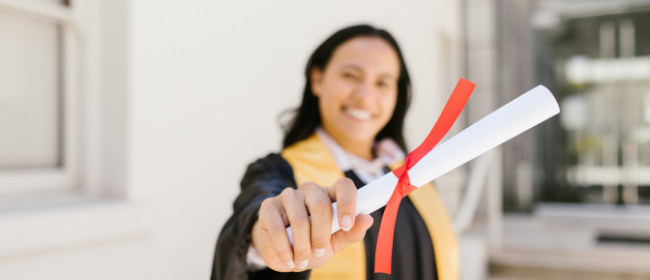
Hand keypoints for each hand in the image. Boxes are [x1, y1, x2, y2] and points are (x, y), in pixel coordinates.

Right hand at [251, 178, 372, 271]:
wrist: (284, 254)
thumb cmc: (313, 245)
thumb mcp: (334, 243)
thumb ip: (351, 233)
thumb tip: (368, 219)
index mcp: (329, 195)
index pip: (343, 186)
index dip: (348, 202)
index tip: (347, 224)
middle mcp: (309, 190)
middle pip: (320, 204)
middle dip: (322, 234)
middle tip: (320, 252)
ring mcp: (287, 196)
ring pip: (299, 219)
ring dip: (302, 246)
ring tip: (302, 261)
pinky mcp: (268, 207)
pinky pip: (278, 227)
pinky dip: (285, 249)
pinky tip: (289, 260)